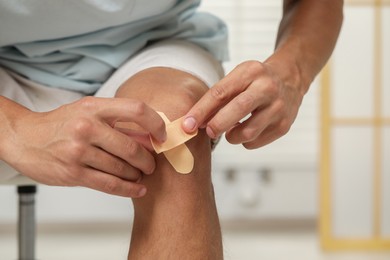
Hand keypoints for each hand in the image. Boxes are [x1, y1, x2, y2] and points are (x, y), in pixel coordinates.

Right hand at [2, 97, 165, 196]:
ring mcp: (79, 151)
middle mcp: (87, 127)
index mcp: (94, 107)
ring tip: (140, 175)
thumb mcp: (88, 112)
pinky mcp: (73, 172)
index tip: (162, 136)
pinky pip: (109, 184)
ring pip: (122, 168)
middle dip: (147, 159)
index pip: (136, 110)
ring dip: (137, 174)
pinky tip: (137, 188)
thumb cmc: (61, 124)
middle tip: (151, 164)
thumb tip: (149, 136)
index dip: (156, 124)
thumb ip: (117, 122)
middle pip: (132, 147)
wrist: (24, 138)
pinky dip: (128, 188)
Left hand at [182, 60, 304, 148]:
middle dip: (217, 125)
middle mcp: (267, 88)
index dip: (201, 111)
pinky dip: (244, 141)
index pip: (220, 93)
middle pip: (237, 110)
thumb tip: (195, 123)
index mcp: (250, 72)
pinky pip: (255, 142)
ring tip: (230, 129)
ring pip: (247, 133)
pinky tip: (246, 129)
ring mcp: (278, 108)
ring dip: (232, 136)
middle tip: (208, 132)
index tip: (187, 125)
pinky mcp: (284, 126)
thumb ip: (217, 99)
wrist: (290, 79)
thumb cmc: (254, 81)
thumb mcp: (237, 78)